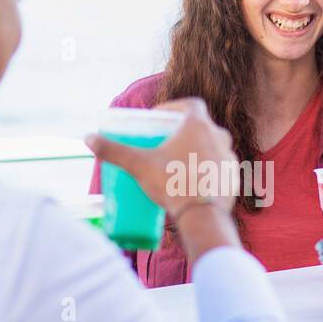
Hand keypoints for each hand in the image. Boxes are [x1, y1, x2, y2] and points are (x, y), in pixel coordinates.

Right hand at [85, 98, 237, 218]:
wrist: (203, 217)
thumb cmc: (172, 184)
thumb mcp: (139, 165)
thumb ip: (113, 150)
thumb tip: (87, 138)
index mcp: (200, 125)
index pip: (190, 104)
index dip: (174, 108)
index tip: (160, 118)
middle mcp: (220, 137)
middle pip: (201, 126)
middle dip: (184, 132)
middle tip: (166, 143)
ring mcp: (230, 158)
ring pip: (213, 147)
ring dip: (198, 151)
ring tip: (178, 164)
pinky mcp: (234, 178)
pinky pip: (220, 168)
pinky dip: (208, 170)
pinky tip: (194, 181)